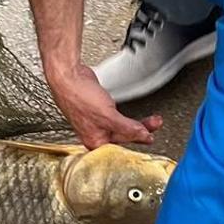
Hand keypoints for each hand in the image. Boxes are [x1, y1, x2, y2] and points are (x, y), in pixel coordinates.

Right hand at [47, 64, 162, 148]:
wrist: (68, 76)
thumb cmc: (78, 96)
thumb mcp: (108, 116)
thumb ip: (127, 128)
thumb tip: (143, 135)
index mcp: (94, 141)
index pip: (121, 148)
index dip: (136, 143)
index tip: (151, 139)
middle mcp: (95, 134)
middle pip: (123, 137)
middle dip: (141, 131)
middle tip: (155, 125)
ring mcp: (96, 122)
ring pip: (121, 127)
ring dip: (137, 123)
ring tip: (152, 121)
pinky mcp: (98, 110)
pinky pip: (117, 117)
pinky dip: (127, 117)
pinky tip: (133, 116)